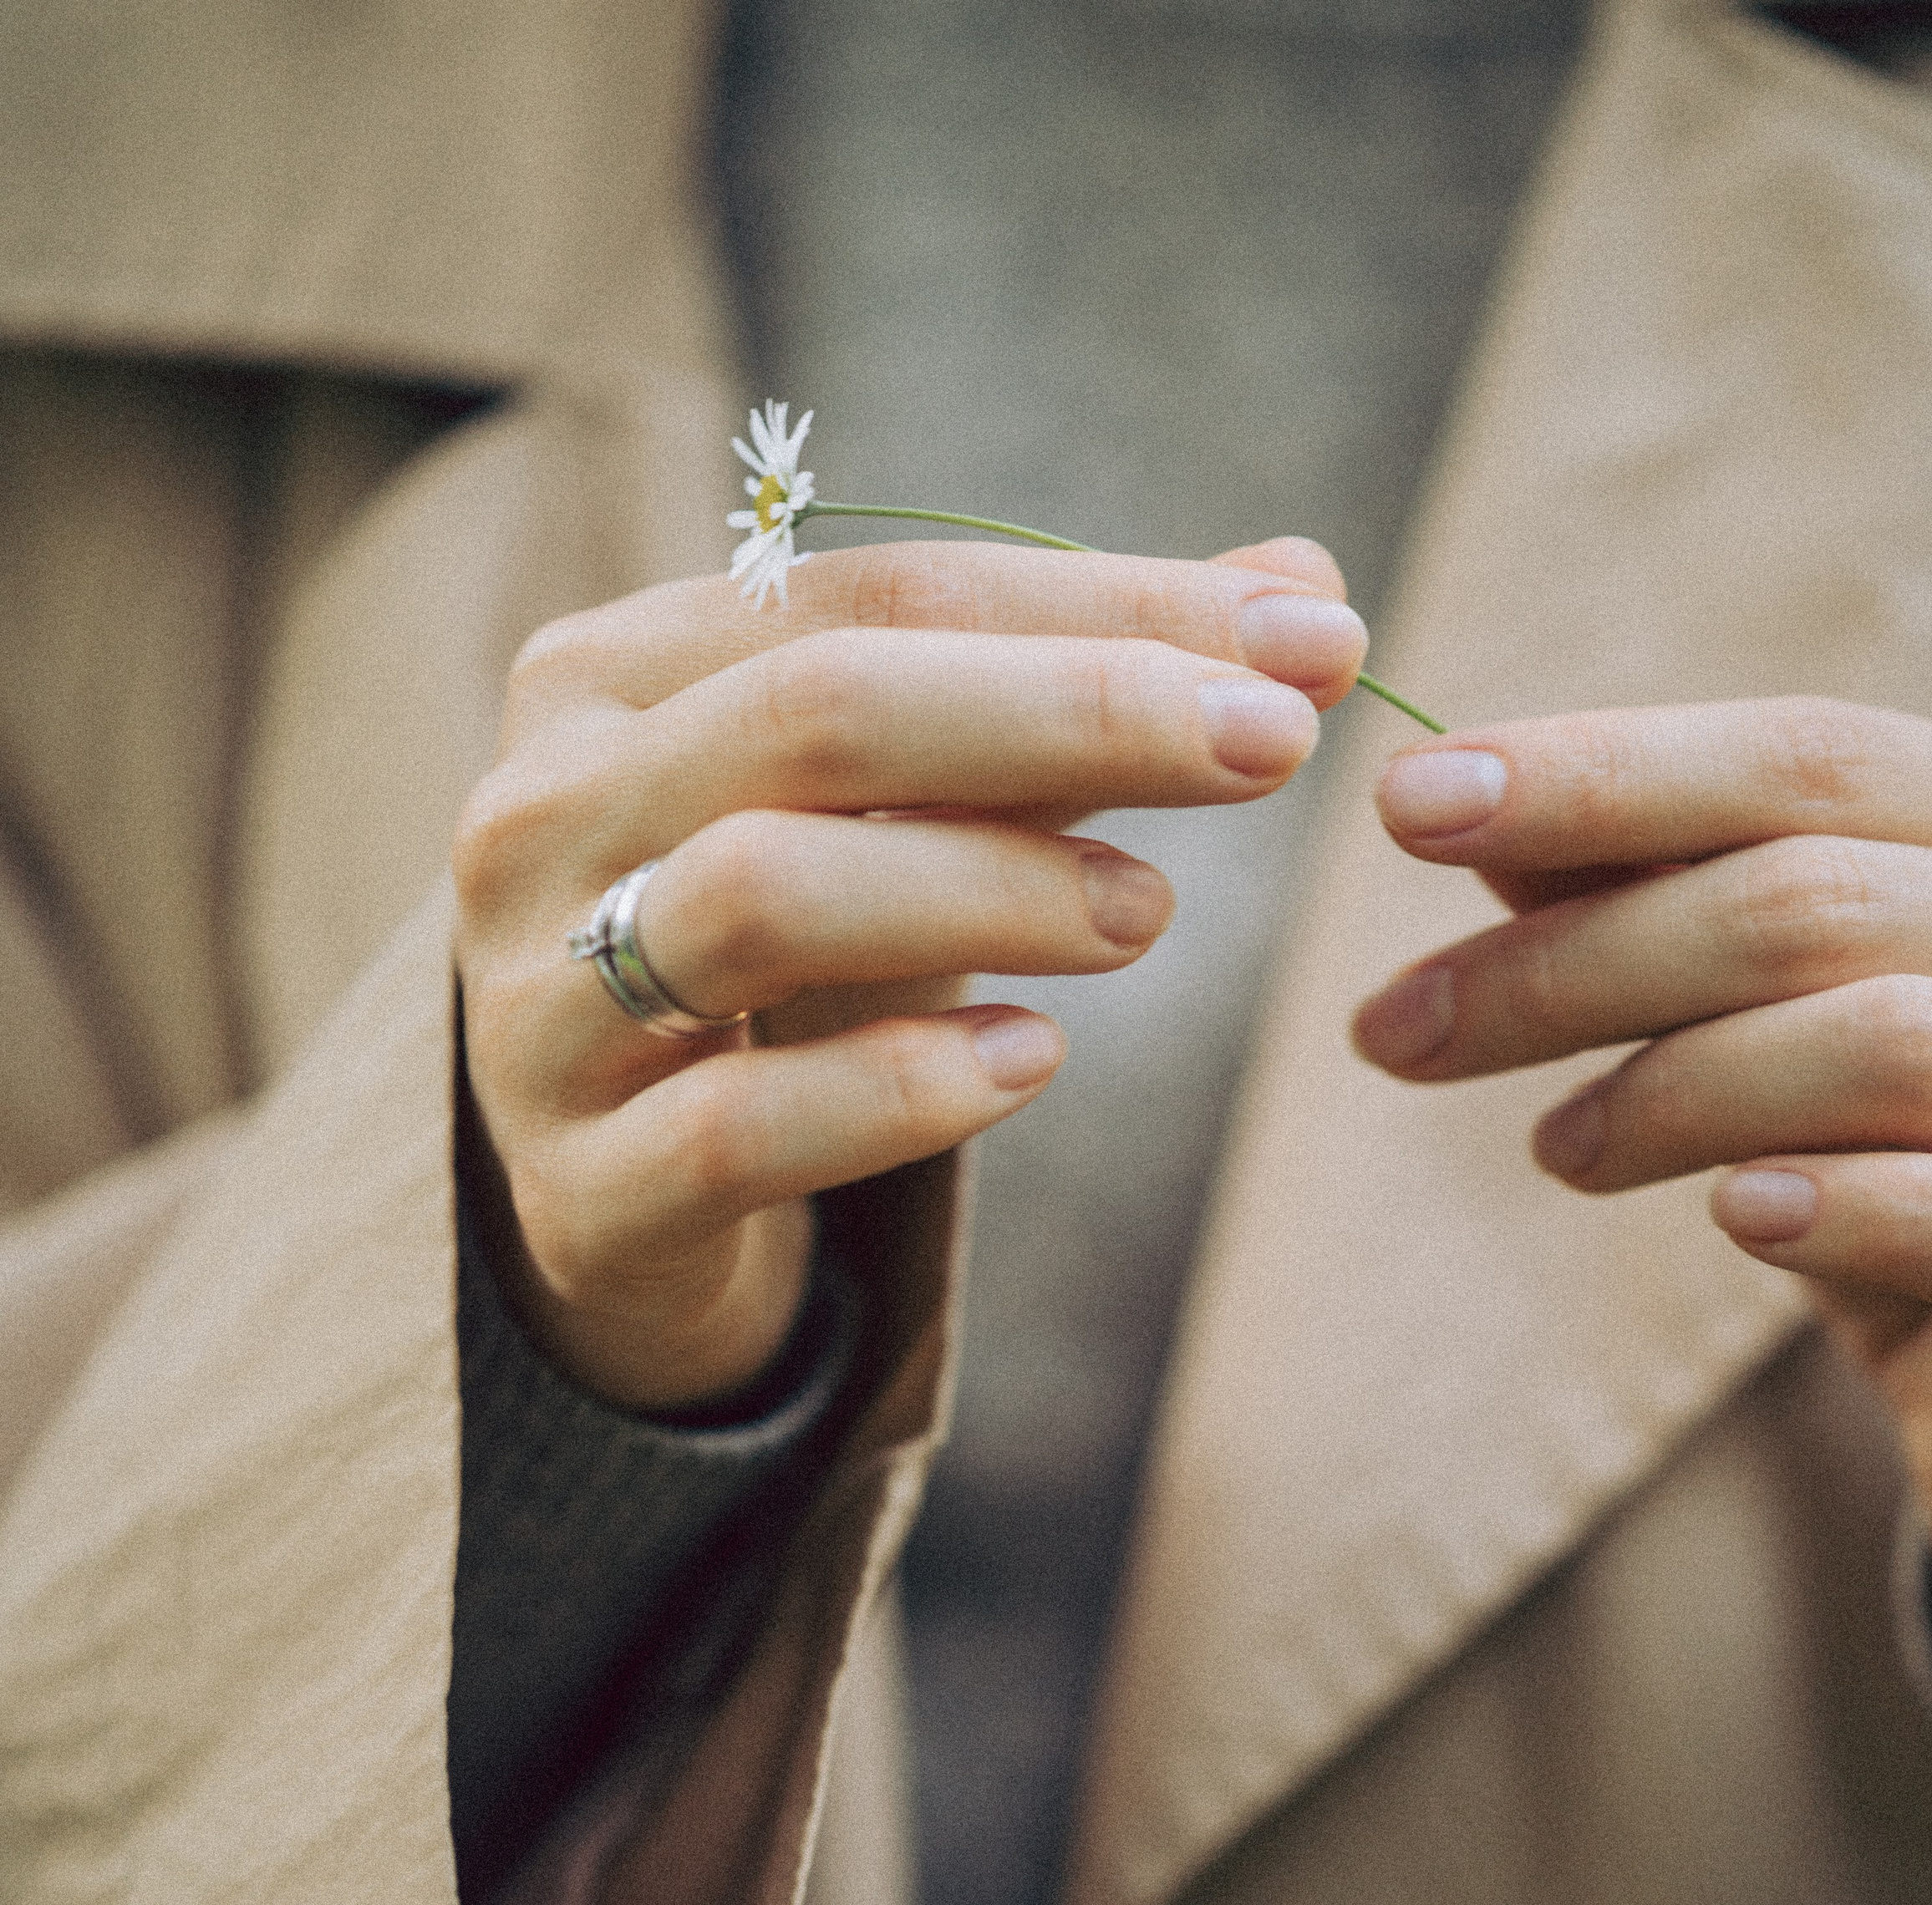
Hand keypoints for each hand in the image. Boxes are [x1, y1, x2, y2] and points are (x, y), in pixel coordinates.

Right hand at [455, 537, 1361, 1408]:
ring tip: (1148, 915)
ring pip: (767, 895)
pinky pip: (742, 1127)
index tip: (1311, 642)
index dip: (1102, 605)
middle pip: (819, 712)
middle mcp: (544, 813)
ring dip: (992, 888)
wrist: (608, 1201)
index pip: (878, 592)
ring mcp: (537, 1005)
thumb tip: (1303, 593)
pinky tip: (1034, 1063)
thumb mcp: (905, 814)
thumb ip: (1073, 698)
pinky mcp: (581, 1187)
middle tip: (1271, 747)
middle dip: (1072, 711)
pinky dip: (902, 1089)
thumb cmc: (776, 969)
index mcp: (614, 676)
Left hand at [1352, 697, 1931, 1660]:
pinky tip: (1734, 1216)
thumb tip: (1494, 830)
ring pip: (1897, 1044)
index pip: (1816, 759)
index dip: (1607, 772)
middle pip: (1815, 895)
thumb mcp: (1824, 1047)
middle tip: (1393, 1026)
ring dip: (1677, 1089)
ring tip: (1554, 1147)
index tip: (1410, 805)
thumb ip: (1702, 929)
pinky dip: (1862, 1212)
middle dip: (1573, 956)